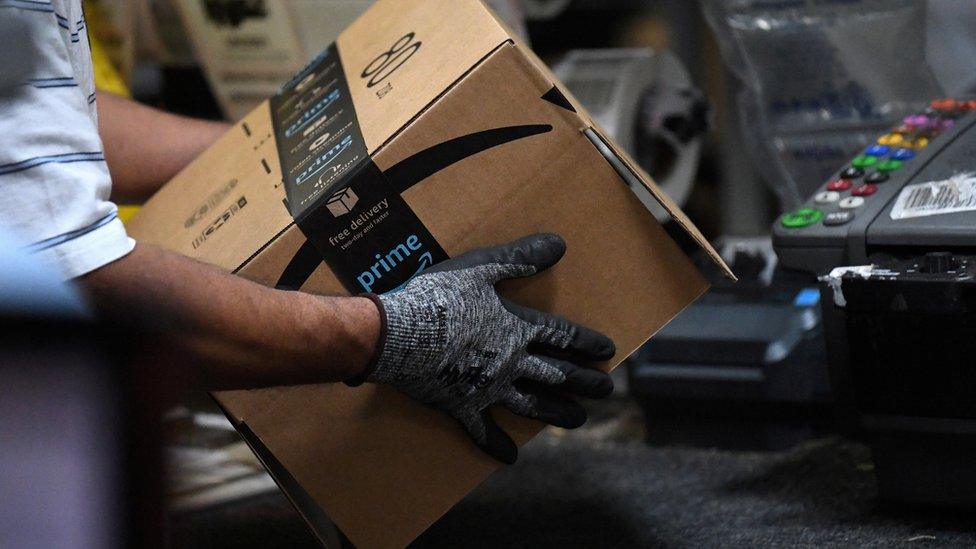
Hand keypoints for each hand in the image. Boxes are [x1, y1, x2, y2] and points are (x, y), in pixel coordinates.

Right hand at [361, 233, 615, 463]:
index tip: (607, 351)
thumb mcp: (481, 267)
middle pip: (557, 374)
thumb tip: (559, 244)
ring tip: (579, 419)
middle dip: (585, 383)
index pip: (563, 336)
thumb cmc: (438, 297)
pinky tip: (511, 457)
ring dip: (558, 413)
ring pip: (532, 405)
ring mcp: (488, 389)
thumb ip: (520, 257)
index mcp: (516, 328)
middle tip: (606, 390)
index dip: (587, 342)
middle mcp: (510, 362)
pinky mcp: (462, 406)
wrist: (397, 335)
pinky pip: (483, 431)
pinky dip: (497, 445)